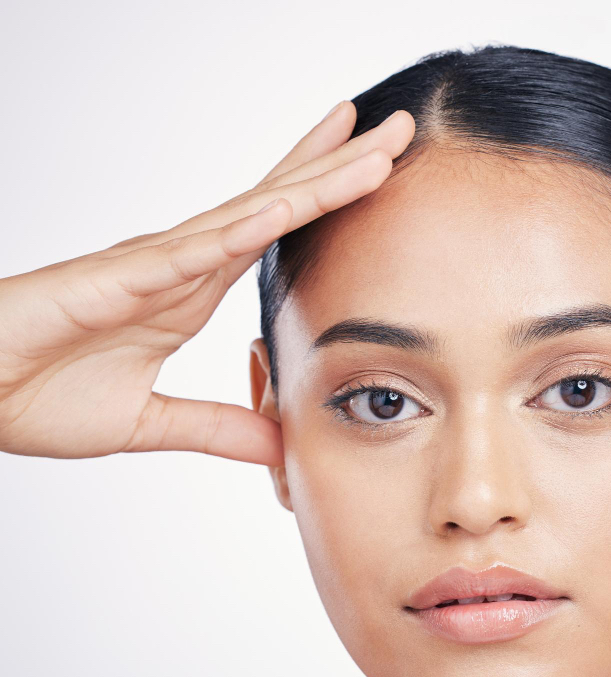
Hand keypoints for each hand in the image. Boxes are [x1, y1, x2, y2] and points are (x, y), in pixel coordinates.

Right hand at [0, 101, 414, 464]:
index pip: (277, 232)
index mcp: (193, 289)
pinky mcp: (118, 279)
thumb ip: (217, 429)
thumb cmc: (40, 397)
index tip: (380, 169)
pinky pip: (187, 250)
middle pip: (278, 203)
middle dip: (341, 165)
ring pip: (248, 212)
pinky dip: (238, 230)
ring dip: (312, 181)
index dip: (328, 198)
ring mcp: (153, 264)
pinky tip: (285, 206)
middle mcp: (183, 262)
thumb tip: (277, 448)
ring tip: (370, 143)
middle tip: (401, 127)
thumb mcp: (153, 424)